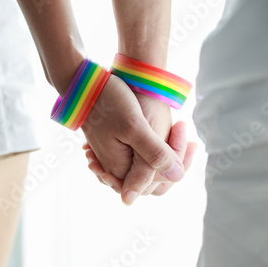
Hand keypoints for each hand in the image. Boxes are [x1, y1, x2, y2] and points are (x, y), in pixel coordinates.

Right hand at [81, 75, 184, 193]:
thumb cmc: (109, 102)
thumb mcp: (135, 128)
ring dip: (164, 149)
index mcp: (122, 170)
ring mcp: (114, 159)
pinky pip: (140, 157)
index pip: (160, 181)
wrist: (87, 85)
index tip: (179, 127)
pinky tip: (162, 128)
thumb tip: (177, 177)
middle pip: (154, 177)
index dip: (175, 161)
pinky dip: (154, 145)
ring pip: (149, 165)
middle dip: (172, 156)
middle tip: (180, 125)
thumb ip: (155, 154)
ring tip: (175, 125)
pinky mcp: (114, 149)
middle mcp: (117, 169)